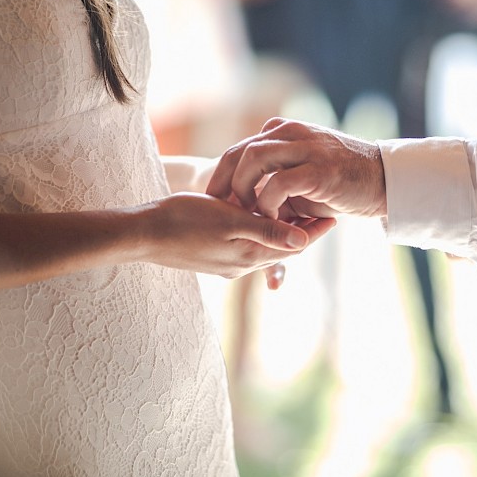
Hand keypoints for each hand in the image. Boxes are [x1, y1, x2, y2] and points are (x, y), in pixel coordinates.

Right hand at [140, 192, 334, 279]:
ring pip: (265, 248)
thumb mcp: (228, 220)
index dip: (314, 229)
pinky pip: (246, 247)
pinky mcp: (213, 258)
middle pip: (282, 248)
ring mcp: (227, 264)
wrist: (142, 234)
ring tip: (297, 212)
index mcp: (248, 255)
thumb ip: (266, 230)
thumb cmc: (183, 219)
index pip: (292, 245)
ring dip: (281, 232)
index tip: (334, 214)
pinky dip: (260, 234)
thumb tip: (303, 240)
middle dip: (303, 231)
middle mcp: (241, 265)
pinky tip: (259, 220)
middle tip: (323, 211)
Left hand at [206, 118, 387, 219]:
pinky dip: (269, 203)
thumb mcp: (302, 176)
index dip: (221, 176)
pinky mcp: (319, 168)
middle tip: (220, 210)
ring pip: (254, 160)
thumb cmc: (342, 184)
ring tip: (246, 214)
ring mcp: (305, 148)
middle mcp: (291, 133)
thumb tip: (244, 203)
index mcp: (284, 132)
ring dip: (243, 190)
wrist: (383, 181)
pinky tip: (273, 219)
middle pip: (239, 152)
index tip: (214, 202)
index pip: (239, 149)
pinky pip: (279, 183)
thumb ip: (274, 181)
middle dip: (224, 183)